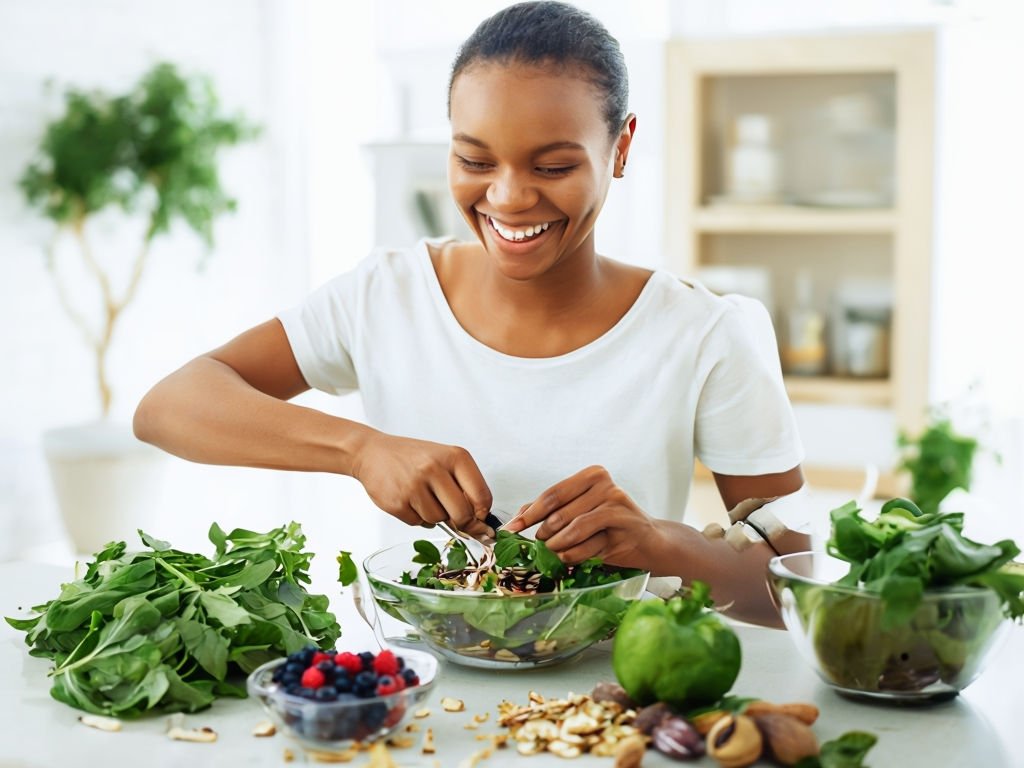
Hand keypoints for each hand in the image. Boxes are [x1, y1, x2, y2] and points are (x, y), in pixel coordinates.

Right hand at [351, 431, 492, 535]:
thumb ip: (464, 486)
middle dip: (462, 522)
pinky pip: (418, 523)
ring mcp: (415, 486)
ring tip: (424, 497)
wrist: (373, 452)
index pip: (482, 496)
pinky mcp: (397, 502)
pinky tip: (410, 501)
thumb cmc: (412, 457)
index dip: (482, 515)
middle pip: (463, 514)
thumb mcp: (444, 460)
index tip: (480, 520)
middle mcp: (435, 468)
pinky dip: (417, 517)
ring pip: (439, 520)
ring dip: (435, 516)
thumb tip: (480, 522)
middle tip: (455, 517)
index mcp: (454, 456)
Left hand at [504, 465, 658, 567]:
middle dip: (543, 533)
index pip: (552, 494)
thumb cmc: (610, 529)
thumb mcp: (579, 516)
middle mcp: (603, 482)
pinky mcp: (623, 519)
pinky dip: (573, 552)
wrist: (649, 542)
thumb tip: (518, 517)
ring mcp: (615, 499)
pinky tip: (568, 556)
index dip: (529, 513)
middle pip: (558, 510)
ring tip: (554, 552)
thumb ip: (550, 512)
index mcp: (590, 475)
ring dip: (557, 545)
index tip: (511, 528)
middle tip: (539, 545)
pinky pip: (587, 538)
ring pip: (571, 526)